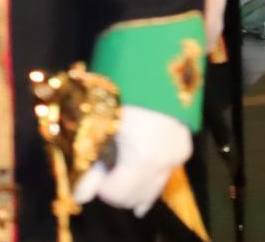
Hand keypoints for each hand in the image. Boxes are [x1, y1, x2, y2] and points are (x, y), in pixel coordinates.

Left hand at [72, 105, 192, 215]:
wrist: (153, 67)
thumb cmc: (121, 94)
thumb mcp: (100, 130)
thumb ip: (90, 168)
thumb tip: (80, 197)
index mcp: (143, 159)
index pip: (120, 195)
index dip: (103, 188)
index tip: (95, 171)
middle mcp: (165, 163)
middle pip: (138, 197)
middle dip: (118, 189)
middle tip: (105, 169)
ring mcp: (178, 155)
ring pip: (154, 187)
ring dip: (135, 183)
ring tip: (120, 164)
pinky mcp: (184, 146)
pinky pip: (165, 172)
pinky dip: (150, 173)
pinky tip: (140, 165)